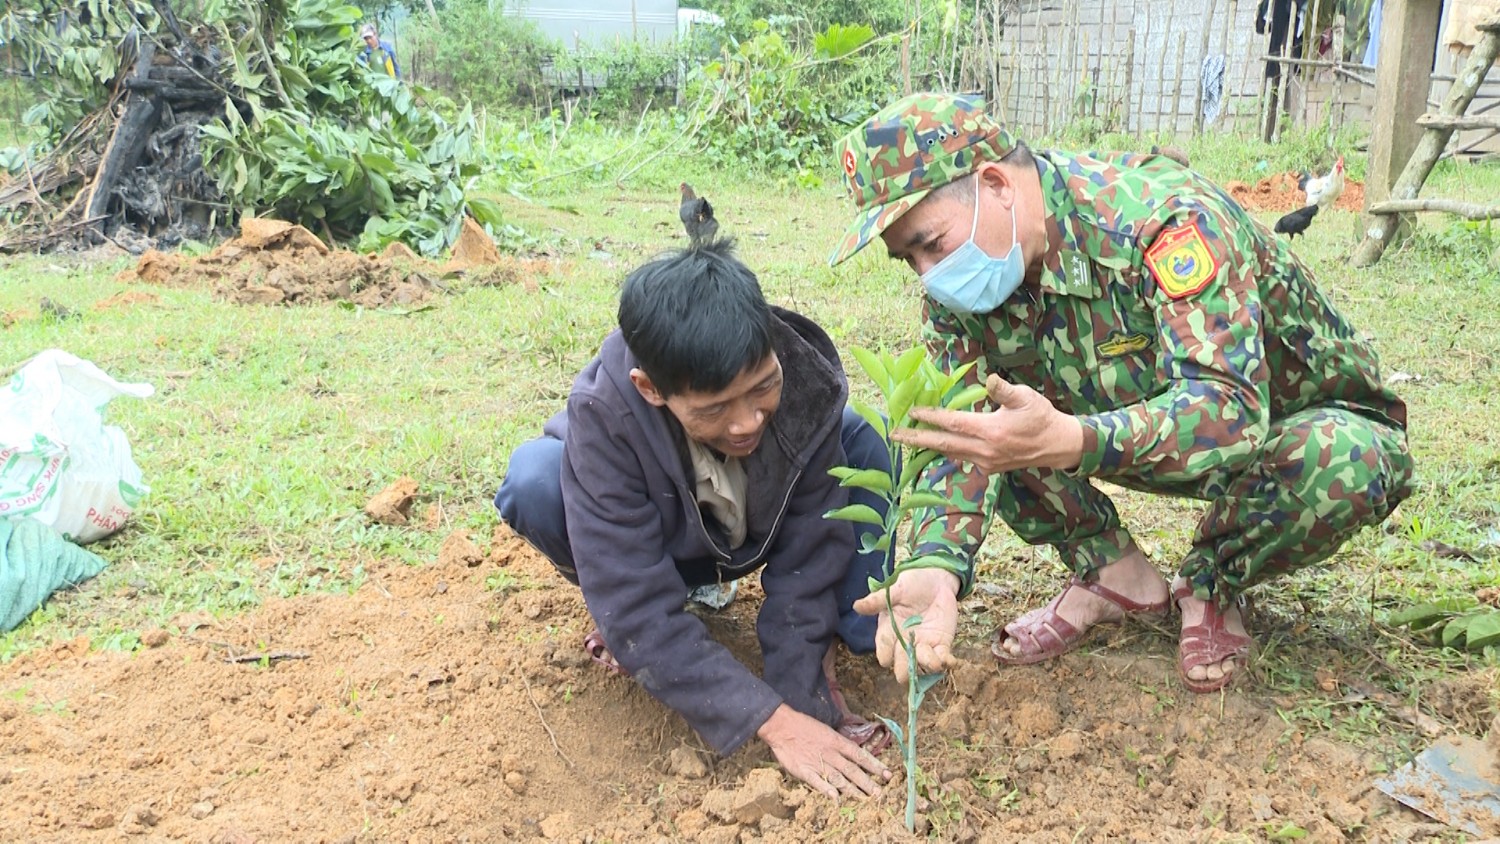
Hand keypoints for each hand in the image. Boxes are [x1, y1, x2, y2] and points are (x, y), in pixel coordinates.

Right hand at [758, 705, 889, 798]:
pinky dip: (827, 789)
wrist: (781, 725)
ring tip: (865, 799)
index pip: (860, 755)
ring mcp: (818, 762)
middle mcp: (831, 753)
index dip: (875, 765)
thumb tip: (854, 755)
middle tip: (880, 793)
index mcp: (837, 741)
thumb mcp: (826, 731)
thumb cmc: (804, 726)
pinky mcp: (804, 770)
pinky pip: (817, 782)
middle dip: (867, 782)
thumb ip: (839, 745)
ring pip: (839, 778)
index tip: (887, 774)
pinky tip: (836, 798)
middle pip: (853, 770)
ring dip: (853, 790)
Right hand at [852, 567, 959, 682]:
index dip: (884, 655)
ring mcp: (923, 645)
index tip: (886, 660)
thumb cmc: (912, 584)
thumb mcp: (895, 590)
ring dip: (927, 666)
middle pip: (901, 664)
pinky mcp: (941, 644)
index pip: (883, 649)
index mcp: (889, 631)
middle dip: (904, 670)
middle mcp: (904, 642)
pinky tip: (950, 660)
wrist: (936, 579)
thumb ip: (878, 600)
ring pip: (922, 664)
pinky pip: (943, 658)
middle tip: (908, 670)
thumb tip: (857, 606)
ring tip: (935, 663)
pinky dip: (946, 662)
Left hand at [890, 373, 1084, 474]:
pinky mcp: (989, 469)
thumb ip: (1005, 390)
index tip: (911, 412)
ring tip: (908, 438)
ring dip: (929, 446)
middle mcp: (985, 450)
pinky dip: (947, 451)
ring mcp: (986, 462)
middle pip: (944, 444)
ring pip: (951, 453)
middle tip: (893, 435)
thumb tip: (989, 379)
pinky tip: (935, 444)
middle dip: (917, 439)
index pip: (953, 424)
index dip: (931, 418)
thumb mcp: (1026, 397)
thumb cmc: (1042, 416)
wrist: (1057, 445)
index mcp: (991, 431)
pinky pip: (962, 459)